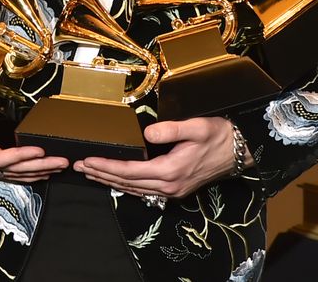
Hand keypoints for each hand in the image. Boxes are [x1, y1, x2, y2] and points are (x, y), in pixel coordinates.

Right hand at [0, 106, 67, 182]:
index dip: (19, 156)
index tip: (38, 150)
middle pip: (10, 170)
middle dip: (38, 166)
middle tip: (63, 161)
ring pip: (11, 174)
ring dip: (36, 171)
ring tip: (59, 167)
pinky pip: (5, 172)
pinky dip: (24, 172)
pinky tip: (38, 171)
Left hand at [74, 116, 239, 199]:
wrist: (239, 152)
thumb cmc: (218, 136)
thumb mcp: (196, 127)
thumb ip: (171, 130)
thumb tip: (146, 133)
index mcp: (170, 170)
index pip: (129, 171)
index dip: (106, 166)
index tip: (87, 160)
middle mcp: (169, 185)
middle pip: (127, 183)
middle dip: (101, 174)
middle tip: (78, 167)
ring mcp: (172, 190)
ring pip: (133, 188)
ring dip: (109, 181)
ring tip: (90, 173)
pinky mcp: (175, 189)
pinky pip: (144, 190)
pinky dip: (125, 185)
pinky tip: (115, 180)